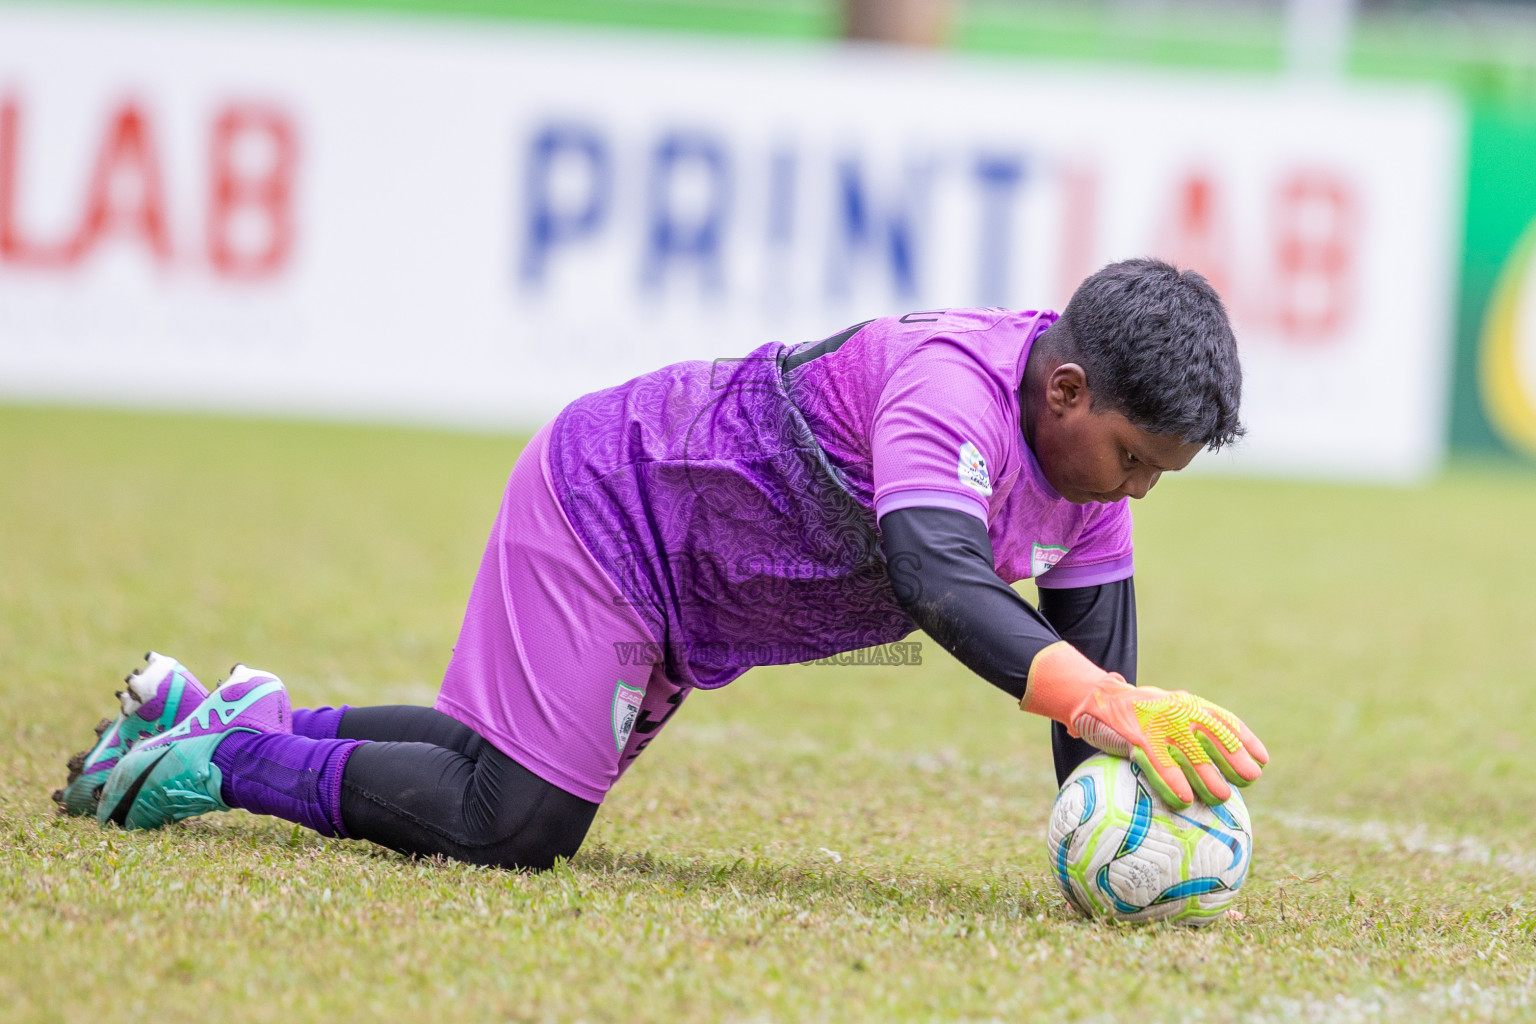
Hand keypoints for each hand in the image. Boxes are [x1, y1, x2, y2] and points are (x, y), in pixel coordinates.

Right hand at [1022, 642, 1268, 808]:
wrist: (1090, 697)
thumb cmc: (1129, 714)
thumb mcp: (1158, 714)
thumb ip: (1181, 733)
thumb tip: (1207, 771)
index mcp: (1184, 704)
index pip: (1222, 719)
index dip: (1244, 740)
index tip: (1262, 760)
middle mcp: (1175, 709)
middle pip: (1213, 735)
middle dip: (1234, 759)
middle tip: (1249, 780)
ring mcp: (1155, 721)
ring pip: (1190, 751)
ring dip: (1208, 776)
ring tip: (1222, 797)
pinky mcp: (1135, 736)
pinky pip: (1157, 762)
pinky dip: (1172, 782)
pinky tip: (1182, 801)